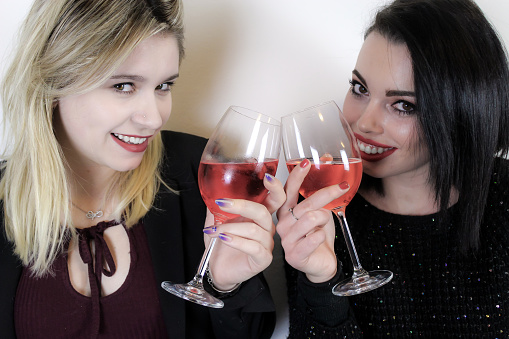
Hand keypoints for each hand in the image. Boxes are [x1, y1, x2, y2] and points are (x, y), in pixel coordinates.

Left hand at [205, 173, 284, 290]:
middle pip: (263, 212)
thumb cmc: (221, 245)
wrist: (217, 269)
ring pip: (254, 229)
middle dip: (242, 205)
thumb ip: (218, 206)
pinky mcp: (263, 259)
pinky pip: (253, 247)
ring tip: (214, 230)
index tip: (266, 177)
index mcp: (260, 215)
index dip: (275, 187)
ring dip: (230, 227)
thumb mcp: (218, 220)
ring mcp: (267, 244)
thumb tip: (212, 189)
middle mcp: (267, 228)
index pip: (275, 198)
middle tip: (222, 203)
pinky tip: (223, 238)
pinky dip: (236, 241)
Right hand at [276, 159, 349, 282]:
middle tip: (342, 187)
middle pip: (305, 203)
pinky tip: (321, 238)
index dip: (296, 176)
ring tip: (324, 226)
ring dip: (324, 219)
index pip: (288, 190)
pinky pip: (314, 238)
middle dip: (326, 193)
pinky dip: (322, 236)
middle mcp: (283, 224)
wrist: (321, 265)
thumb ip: (318, 192)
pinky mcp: (295, 255)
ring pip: (311, 218)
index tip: (306, 162)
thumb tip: (327, 160)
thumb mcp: (320, 211)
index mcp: (286, 212)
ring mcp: (287, 240)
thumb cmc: (318, 236)